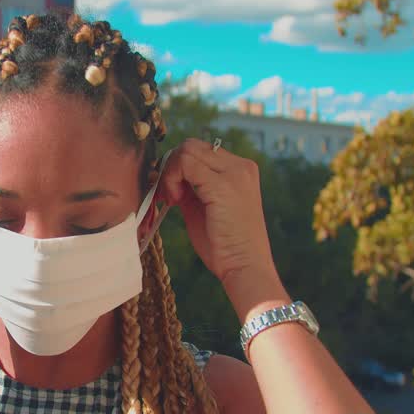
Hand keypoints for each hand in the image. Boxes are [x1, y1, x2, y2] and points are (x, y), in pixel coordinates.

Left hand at [158, 138, 287, 312]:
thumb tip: (171, 176)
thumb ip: (192, 188)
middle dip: (172, 167)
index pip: (202, 151)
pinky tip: (175, 199)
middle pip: (192, 146)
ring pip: (188, 150)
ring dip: (171, 172)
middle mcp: (241, 167)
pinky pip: (186, 163)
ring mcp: (235, 173)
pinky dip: (172, 177)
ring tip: (173, 199)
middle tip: (169, 195)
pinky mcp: (222, 185)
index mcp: (241, 171)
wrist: (245, 268)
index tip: (172, 193)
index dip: (180, 167)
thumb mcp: (205, 208)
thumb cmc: (225, 246)